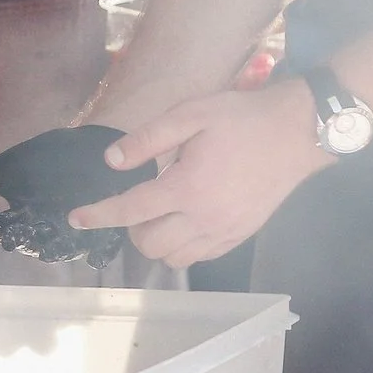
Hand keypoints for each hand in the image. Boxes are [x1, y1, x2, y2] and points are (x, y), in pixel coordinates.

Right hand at [0, 125, 154, 266]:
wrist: (96, 147)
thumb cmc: (50, 158)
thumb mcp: (8, 168)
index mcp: (21, 218)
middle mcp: (46, 231)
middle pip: (29, 244)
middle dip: (21, 239)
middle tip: (16, 230)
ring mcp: (75, 233)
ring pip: (60, 250)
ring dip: (55, 246)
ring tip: (51, 235)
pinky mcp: (106, 233)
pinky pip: (101, 250)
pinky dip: (98, 252)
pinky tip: (95, 250)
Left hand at [68, 80, 330, 267]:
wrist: (297, 133)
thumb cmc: (241, 118)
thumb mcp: (190, 114)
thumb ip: (147, 139)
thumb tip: (111, 161)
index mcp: (186, 187)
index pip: (130, 210)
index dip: (98, 215)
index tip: (75, 218)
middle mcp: (204, 218)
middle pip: (149, 245)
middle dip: (130, 228)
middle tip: (135, 201)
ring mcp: (225, 232)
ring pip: (174, 258)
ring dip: (156, 241)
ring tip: (159, 212)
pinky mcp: (241, 235)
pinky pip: (200, 257)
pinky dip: (183, 247)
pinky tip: (184, 221)